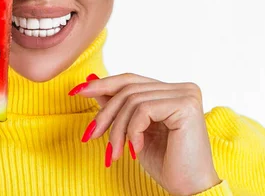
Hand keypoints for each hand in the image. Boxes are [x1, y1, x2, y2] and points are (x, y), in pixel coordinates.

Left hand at [70, 73, 221, 194]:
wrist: (188, 190)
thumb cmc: (165, 163)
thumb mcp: (132, 130)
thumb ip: (117, 105)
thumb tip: (90, 82)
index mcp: (171, 91)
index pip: (130, 80)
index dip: (102, 84)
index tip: (76, 92)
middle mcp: (182, 88)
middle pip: (128, 88)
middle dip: (105, 113)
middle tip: (91, 135)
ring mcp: (185, 94)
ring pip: (132, 100)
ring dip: (117, 129)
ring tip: (116, 152)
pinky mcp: (186, 105)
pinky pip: (143, 110)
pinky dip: (132, 131)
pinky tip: (136, 149)